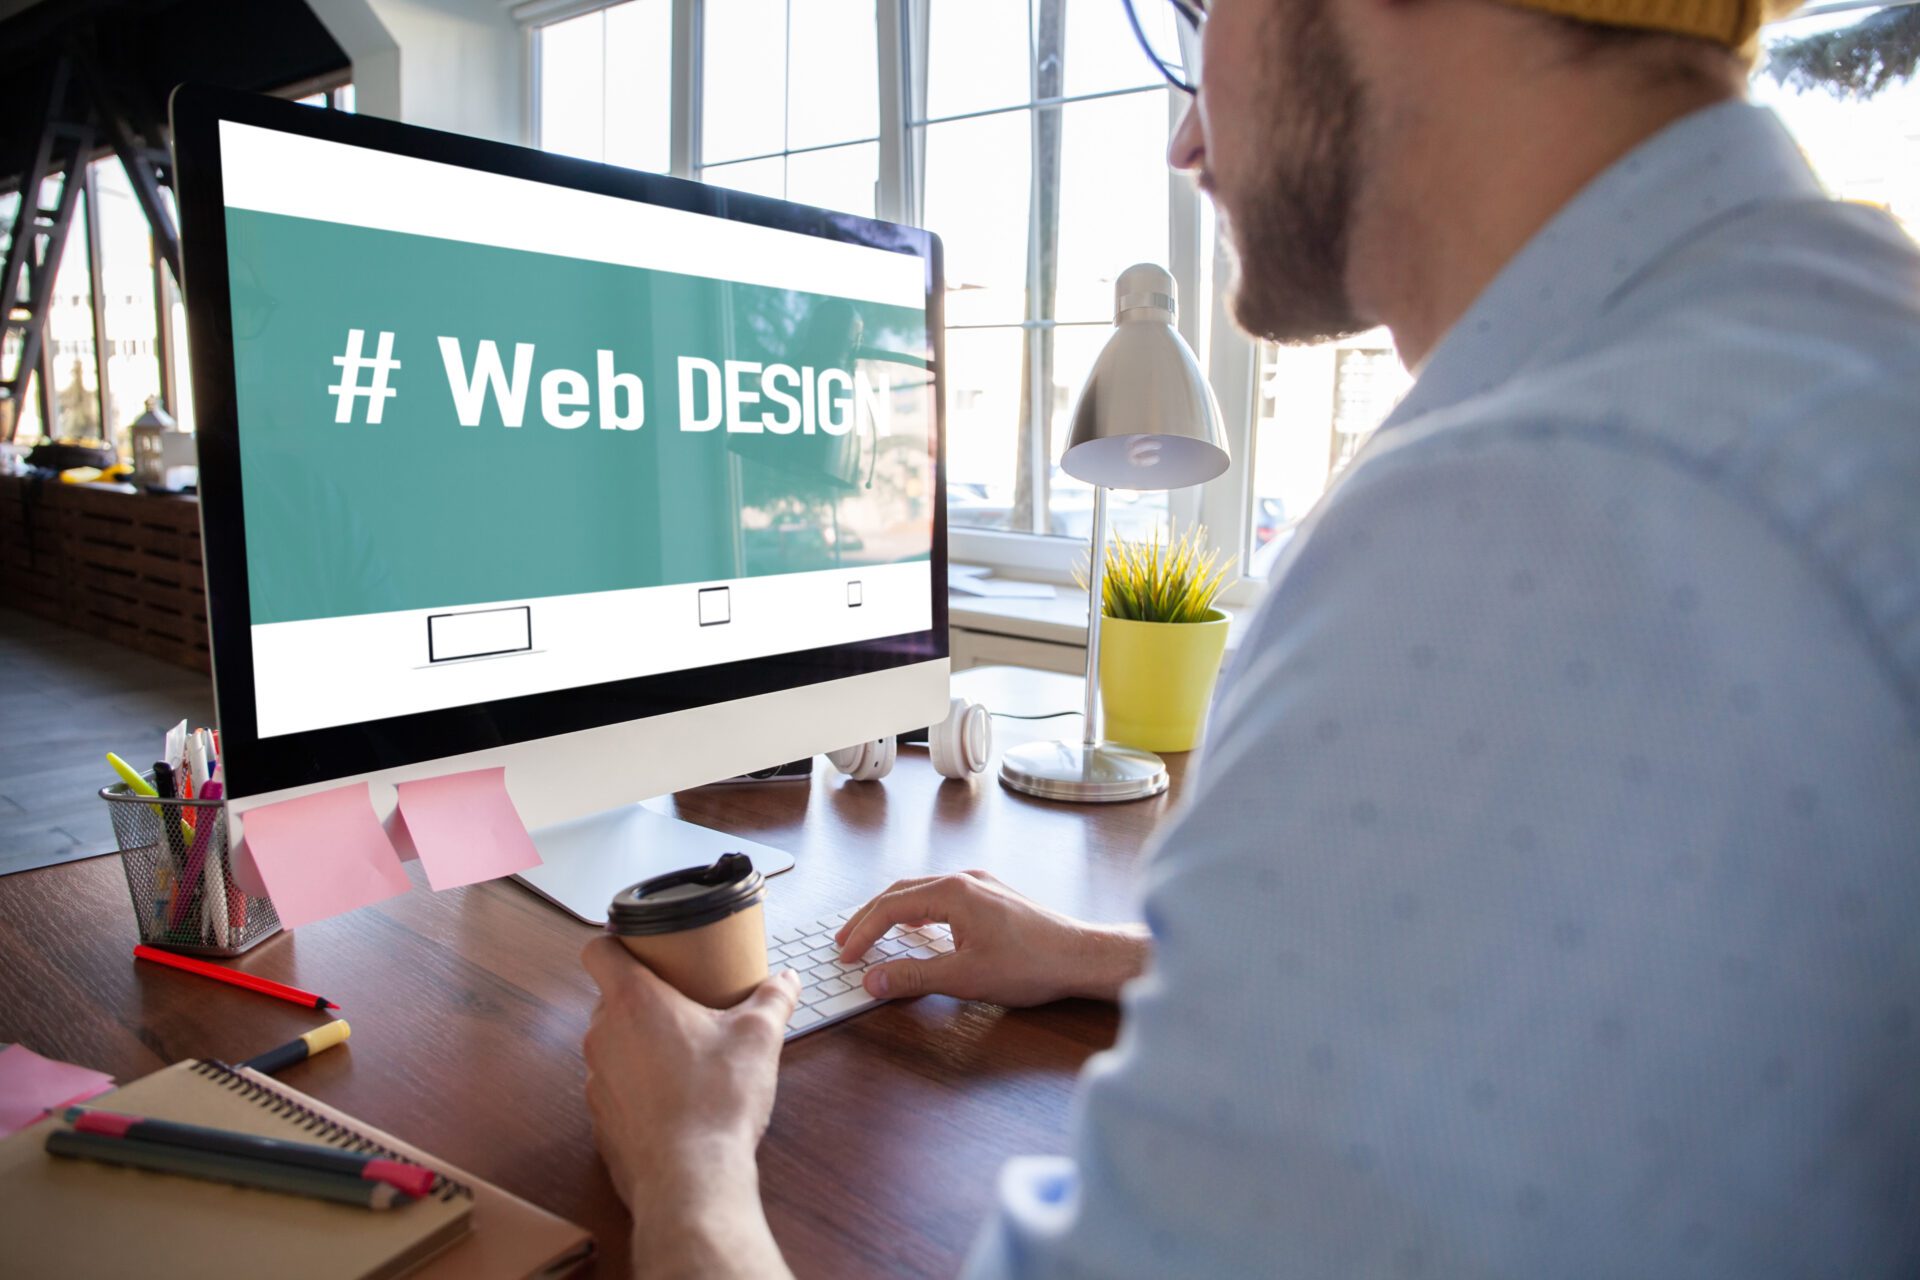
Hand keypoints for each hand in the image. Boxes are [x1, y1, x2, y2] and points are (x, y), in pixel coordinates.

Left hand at [581, 937, 797, 1278]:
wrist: (690, 1180)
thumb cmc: (716, 1102)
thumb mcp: (759, 1038)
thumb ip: (774, 1000)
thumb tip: (786, 980)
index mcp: (634, 1001)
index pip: (598, 950)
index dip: (614, 942)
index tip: (640, 946)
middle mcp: (603, 1035)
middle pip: (610, 998)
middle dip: (644, 997)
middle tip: (683, 1002)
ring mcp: (596, 1080)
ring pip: (612, 1044)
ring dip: (639, 1043)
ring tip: (682, 1053)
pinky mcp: (600, 1120)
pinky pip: (615, 1086)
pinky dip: (638, 1085)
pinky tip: (673, 1098)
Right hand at [834, 870, 1149, 1006]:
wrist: (1081, 957)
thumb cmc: (1032, 965)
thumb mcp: (965, 977)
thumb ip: (914, 976)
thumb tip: (873, 980)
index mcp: (954, 892)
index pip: (891, 907)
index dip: (863, 933)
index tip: (846, 957)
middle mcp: (965, 880)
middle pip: (902, 892)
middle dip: (869, 917)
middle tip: (846, 942)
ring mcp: (982, 885)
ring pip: (923, 891)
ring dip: (893, 913)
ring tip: (872, 934)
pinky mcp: (994, 897)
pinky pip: (943, 897)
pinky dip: (919, 912)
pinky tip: (917, 929)